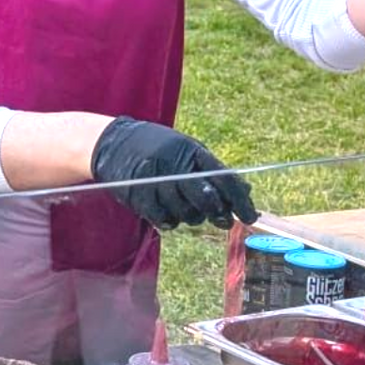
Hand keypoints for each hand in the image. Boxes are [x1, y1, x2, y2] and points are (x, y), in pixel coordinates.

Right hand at [89, 118, 258, 229]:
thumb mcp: (188, 150)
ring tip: (186, 206)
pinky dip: (170, 220)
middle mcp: (176, 167)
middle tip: (224, 220)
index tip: (251, 216)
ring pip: (187, 214)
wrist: (114, 144)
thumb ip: (213, 170)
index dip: (240, 200)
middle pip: (207, 200)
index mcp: (192, 153)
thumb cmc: (158, 148)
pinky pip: (165, 220)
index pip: (224, 179)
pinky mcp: (140, 198)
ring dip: (192, 216)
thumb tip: (245, 191)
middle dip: (218, 213)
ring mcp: (157, 184)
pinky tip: (168, 211)